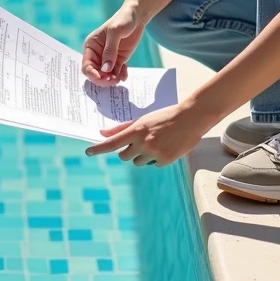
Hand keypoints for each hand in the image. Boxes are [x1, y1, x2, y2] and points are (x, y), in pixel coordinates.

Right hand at [81, 1, 145, 86]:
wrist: (137, 17)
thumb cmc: (123, 19)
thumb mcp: (115, 32)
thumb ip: (110, 51)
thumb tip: (105, 69)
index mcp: (91, 46)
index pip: (86, 65)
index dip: (92, 74)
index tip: (102, 78)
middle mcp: (97, 54)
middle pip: (95, 73)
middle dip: (103, 79)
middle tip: (113, 80)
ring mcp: (108, 58)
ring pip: (106, 76)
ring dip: (112, 79)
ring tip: (121, 76)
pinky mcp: (118, 60)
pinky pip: (116, 73)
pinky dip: (120, 76)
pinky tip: (125, 72)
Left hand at [83, 103, 208, 166]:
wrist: (191, 118)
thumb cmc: (165, 115)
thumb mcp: (144, 119)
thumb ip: (123, 128)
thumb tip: (103, 133)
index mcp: (137, 130)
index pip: (112, 142)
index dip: (98, 148)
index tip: (88, 152)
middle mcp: (143, 143)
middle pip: (124, 156)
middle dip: (127, 151)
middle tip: (137, 143)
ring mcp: (154, 153)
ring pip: (137, 162)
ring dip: (141, 156)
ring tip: (155, 143)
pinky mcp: (165, 160)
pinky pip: (152, 164)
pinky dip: (156, 159)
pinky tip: (165, 147)